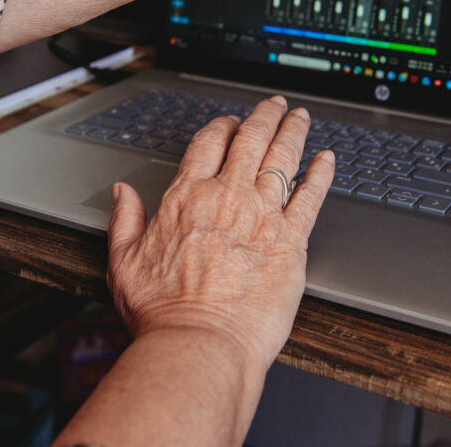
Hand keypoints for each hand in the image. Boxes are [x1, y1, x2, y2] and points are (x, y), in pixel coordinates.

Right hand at [105, 95, 334, 371]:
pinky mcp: (291, 242)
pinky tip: (327, 159)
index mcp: (187, 198)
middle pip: (250, 140)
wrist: (200, 345)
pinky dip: (321, 174)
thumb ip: (125, 220)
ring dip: (293, 132)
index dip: (222, 126)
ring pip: (283, 158)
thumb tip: (123, 192)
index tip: (229, 122)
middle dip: (264, 116)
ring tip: (300, 117)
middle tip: (274, 105)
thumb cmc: (162, 313)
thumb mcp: (124, 262)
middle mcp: (228, 198)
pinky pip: (311, 197)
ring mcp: (263, 216)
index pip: (208, 143)